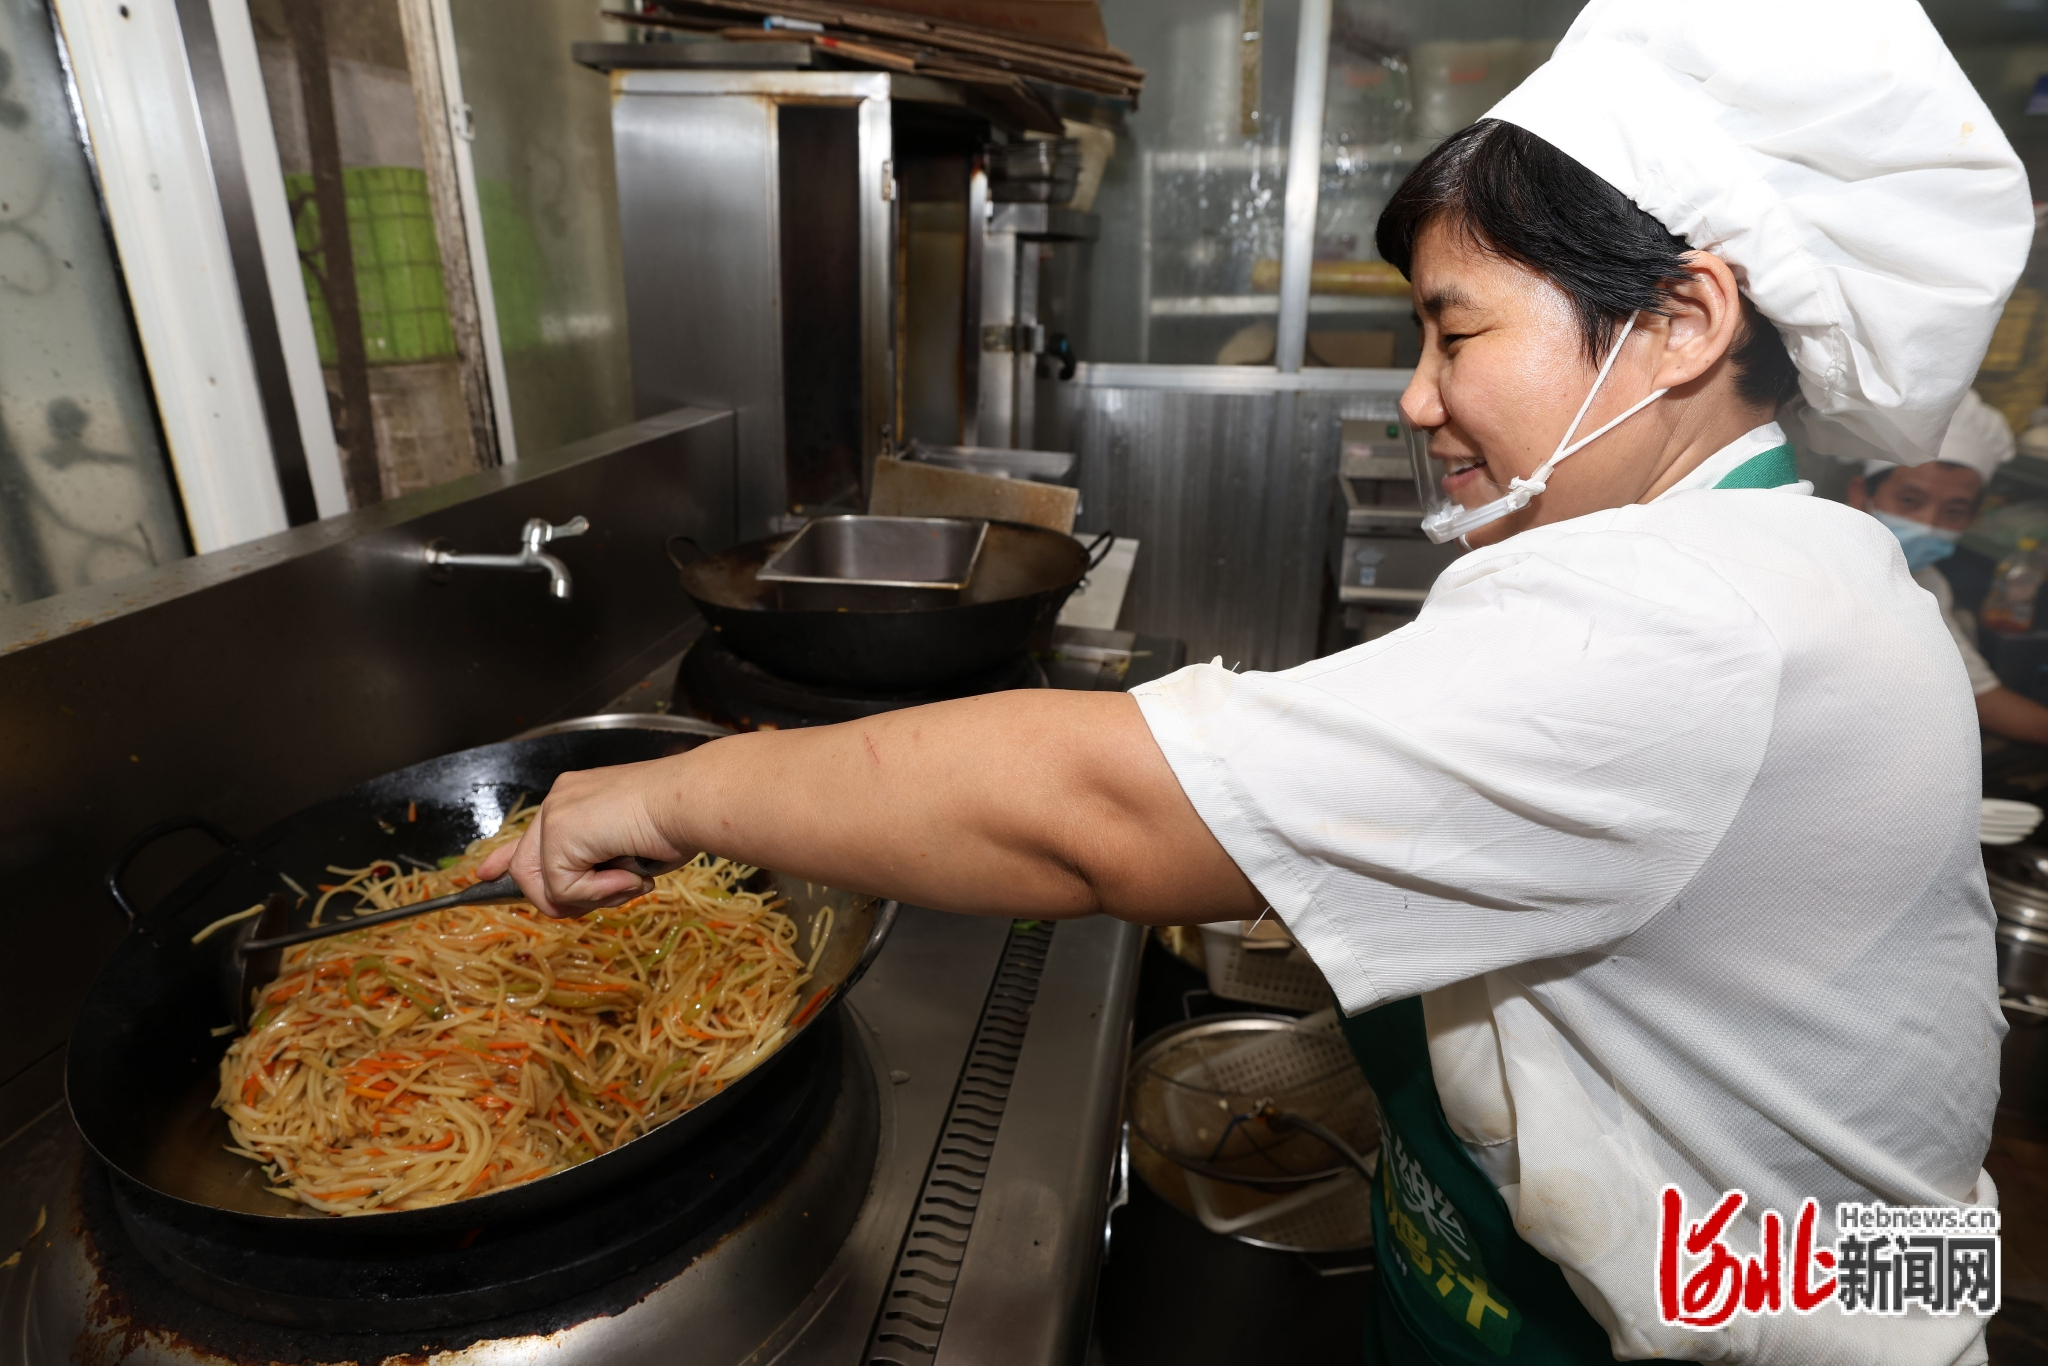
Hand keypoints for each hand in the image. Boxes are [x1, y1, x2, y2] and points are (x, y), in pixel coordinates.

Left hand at [474, 759, 690, 916]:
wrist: (691, 802)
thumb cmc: (680, 820)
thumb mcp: (629, 846)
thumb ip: (598, 866)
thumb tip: (571, 896)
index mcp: (575, 798)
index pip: (529, 835)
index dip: (505, 860)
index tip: (486, 875)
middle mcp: (558, 801)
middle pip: (527, 871)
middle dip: (566, 898)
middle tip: (615, 890)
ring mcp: (555, 816)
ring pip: (545, 887)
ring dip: (592, 896)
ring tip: (630, 876)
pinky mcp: (559, 834)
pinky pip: (564, 890)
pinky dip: (600, 891)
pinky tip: (629, 870)